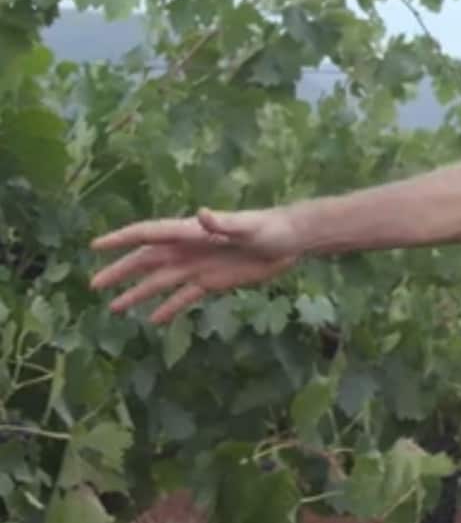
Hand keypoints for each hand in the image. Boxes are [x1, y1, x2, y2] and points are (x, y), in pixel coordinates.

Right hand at [90, 207, 304, 323]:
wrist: (291, 242)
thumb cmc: (269, 228)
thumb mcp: (247, 226)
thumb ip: (223, 223)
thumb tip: (201, 215)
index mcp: (191, 232)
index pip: (149, 234)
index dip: (122, 239)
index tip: (96, 246)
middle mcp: (189, 249)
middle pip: (147, 260)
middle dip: (121, 271)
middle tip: (94, 285)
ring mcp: (199, 266)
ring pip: (161, 281)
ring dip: (138, 293)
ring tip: (115, 309)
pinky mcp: (212, 281)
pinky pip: (184, 296)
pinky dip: (169, 307)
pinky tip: (154, 320)